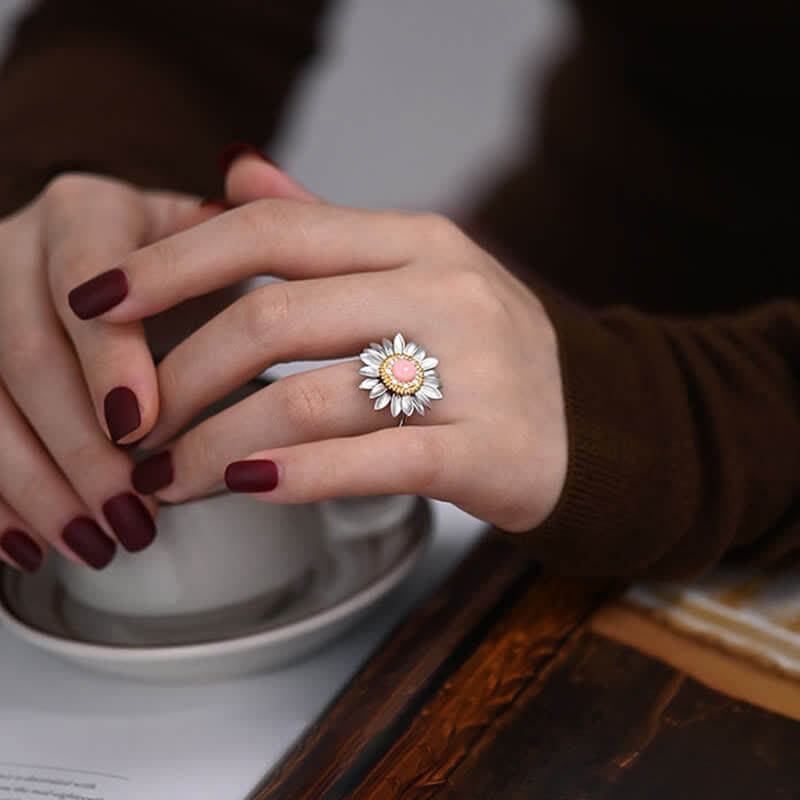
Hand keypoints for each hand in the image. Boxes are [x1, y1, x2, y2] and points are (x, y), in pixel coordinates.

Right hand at [0, 173, 206, 570]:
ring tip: (92, 543)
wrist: (114, 270)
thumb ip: (235, 229)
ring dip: (35, 483)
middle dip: (78, 445)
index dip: (104, 356)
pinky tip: (28, 543)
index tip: (137, 426)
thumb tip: (246, 178)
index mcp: (86, 211)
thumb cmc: (177, 267)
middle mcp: (16, 248)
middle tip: (131, 513)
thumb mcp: (209, 240)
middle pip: (25, 350)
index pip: (84, 277)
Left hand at [68, 159, 567, 532]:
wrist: (590, 423)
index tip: (101, 301)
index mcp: (417, 239)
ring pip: (311, 398)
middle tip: (133, 420)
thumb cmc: (481, 351)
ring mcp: (474, 369)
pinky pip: (375, 460)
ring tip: (167, 475)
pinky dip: (299, 475)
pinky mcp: (490, 449)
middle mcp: (446, 290)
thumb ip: (325, 224)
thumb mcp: (414, 270)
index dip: (174, 261)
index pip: (274, 230)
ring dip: (217, 442)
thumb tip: (233, 172)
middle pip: (274, 316)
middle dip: (180, 374)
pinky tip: (245, 488)